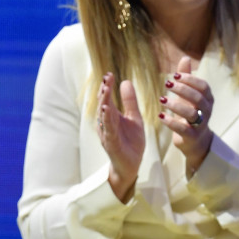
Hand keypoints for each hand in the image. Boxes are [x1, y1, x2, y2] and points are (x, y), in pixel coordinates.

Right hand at [97, 72, 144, 201]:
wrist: (131, 164)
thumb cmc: (131, 141)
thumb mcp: (135, 118)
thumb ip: (130, 102)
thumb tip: (125, 81)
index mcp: (112, 116)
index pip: (107, 99)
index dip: (107, 86)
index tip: (108, 74)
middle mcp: (106, 123)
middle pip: (103, 105)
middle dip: (104, 92)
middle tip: (106, 79)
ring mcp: (107, 133)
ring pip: (104, 116)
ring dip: (104, 103)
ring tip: (105, 91)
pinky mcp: (111, 143)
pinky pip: (108, 130)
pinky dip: (107, 120)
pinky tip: (106, 111)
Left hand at [158, 57, 213, 175]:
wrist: (195, 140)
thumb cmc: (191, 112)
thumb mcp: (189, 95)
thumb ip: (187, 78)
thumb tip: (185, 57)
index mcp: (208, 99)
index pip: (203, 86)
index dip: (191, 80)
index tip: (176, 75)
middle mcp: (207, 111)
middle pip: (198, 98)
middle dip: (183, 90)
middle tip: (167, 84)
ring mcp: (201, 124)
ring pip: (192, 113)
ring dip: (176, 105)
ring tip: (161, 99)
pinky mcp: (192, 137)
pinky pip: (183, 129)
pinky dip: (171, 122)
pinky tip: (161, 115)